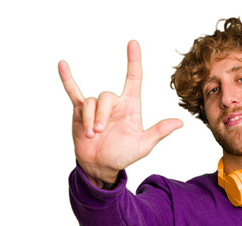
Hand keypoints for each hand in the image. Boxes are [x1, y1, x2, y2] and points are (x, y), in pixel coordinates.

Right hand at [58, 41, 182, 186]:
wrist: (100, 166)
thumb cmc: (122, 155)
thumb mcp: (143, 145)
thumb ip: (158, 132)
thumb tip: (179, 122)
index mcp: (130, 107)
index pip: (134, 78)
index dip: (134, 61)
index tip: (133, 44)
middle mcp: (114, 104)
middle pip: (106, 96)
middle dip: (102, 115)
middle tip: (100, 132)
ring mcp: (97, 107)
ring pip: (91, 102)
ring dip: (90, 119)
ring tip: (92, 135)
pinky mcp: (80, 112)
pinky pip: (73, 92)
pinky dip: (67, 79)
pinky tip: (62, 65)